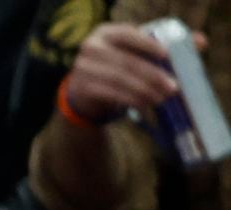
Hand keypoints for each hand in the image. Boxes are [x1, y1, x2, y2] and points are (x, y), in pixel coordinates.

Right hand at [65, 21, 197, 121]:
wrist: (84, 88)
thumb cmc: (118, 64)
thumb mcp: (136, 50)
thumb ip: (165, 44)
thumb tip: (200, 42)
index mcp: (106, 32)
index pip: (129, 35)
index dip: (148, 44)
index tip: (167, 55)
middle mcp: (91, 48)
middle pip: (126, 62)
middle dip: (152, 76)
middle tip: (173, 87)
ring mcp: (82, 70)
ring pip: (119, 80)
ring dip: (144, 91)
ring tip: (162, 98)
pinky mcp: (82, 89)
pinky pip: (111, 94)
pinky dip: (131, 99)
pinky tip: (145, 103)